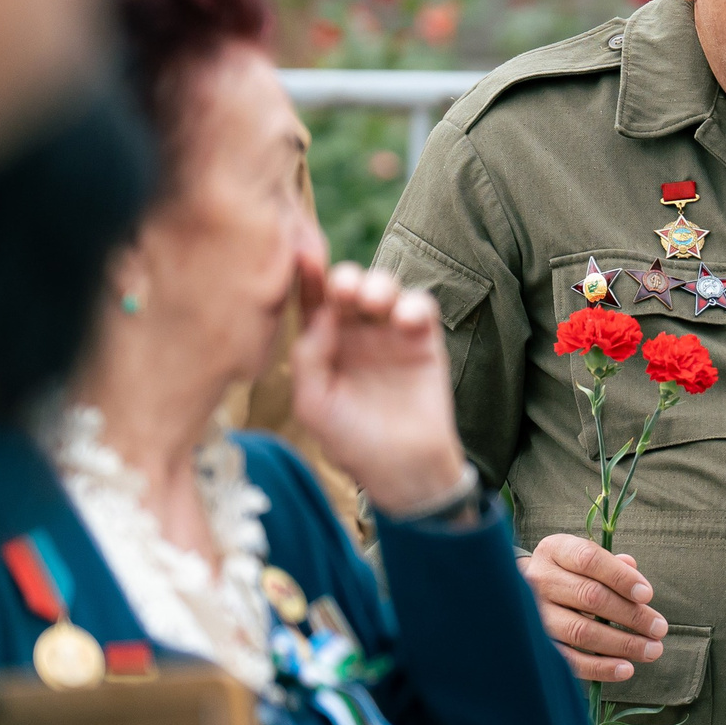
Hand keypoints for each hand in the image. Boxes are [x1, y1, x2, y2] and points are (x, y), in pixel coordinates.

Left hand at [290, 260, 469, 517]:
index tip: (302, 256)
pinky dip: (413, 305)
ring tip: (373, 302)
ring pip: (382, 287)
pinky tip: (405, 320)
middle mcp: (353, 332)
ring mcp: (388, 332)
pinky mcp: (423, 339)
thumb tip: (320, 314)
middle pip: (346, 286)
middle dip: (344, 278)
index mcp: (320, 343)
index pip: (309, 302)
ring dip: (377, 284)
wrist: (403, 468)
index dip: (304, 276)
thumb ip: (309, 358)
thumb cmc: (351, 441)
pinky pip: (420, 306)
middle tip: (343, 288)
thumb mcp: (314, 404)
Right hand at [521, 534, 665, 682]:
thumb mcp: (582, 558)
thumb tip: (633, 568)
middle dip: (631, 615)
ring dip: (622, 644)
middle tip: (660, 629)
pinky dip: (599, 667)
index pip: (589, 560)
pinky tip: (625, 669)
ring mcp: (532, 615)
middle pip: (590, 597)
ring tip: (651, 650)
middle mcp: (538, 580)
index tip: (648, 595)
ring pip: (581, 631)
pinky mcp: (534, 645)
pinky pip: (568, 660)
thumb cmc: (565, 573)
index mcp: (554, 550)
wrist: (516, 593)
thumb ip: (610, 563)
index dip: (621, 577)